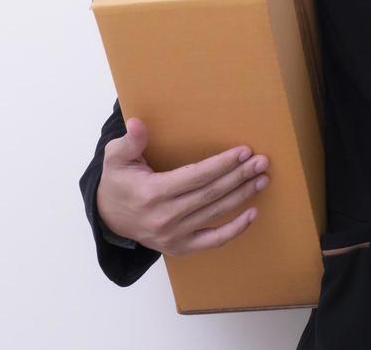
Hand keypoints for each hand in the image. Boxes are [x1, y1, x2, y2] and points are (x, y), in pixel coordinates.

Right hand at [96, 117, 270, 255]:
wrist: (108, 218)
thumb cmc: (117, 182)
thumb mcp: (116, 158)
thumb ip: (130, 141)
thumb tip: (137, 123)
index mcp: (152, 193)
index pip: (196, 176)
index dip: (222, 164)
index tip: (243, 151)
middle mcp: (165, 217)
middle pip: (211, 194)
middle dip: (239, 176)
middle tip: (261, 162)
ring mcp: (174, 235)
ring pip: (215, 213)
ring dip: (242, 196)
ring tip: (261, 179)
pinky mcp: (180, 247)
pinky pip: (213, 241)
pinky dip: (235, 229)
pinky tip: (252, 213)